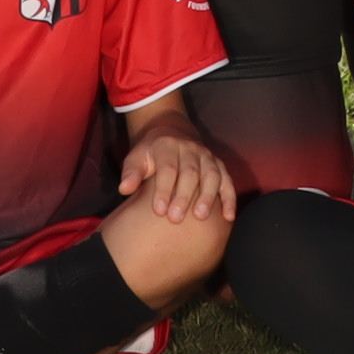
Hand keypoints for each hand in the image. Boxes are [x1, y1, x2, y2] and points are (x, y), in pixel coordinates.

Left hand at [119, 126, 239, 226]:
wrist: (172, 134)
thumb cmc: (151, 155)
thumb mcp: (136, 158)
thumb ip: (131, 173)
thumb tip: (124, 189)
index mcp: (168, 147)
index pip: (167, 168)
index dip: (164, 189)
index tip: (159, 211)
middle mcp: (190, 149)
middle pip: (190, 173)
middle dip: (184, 196)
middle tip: (176, 219)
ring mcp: (207, 157)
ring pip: (211, 175)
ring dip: (208, 197)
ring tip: (201, 217)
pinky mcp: (219, 165)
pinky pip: (227, 181)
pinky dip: (229, 198)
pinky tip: (228, 217)